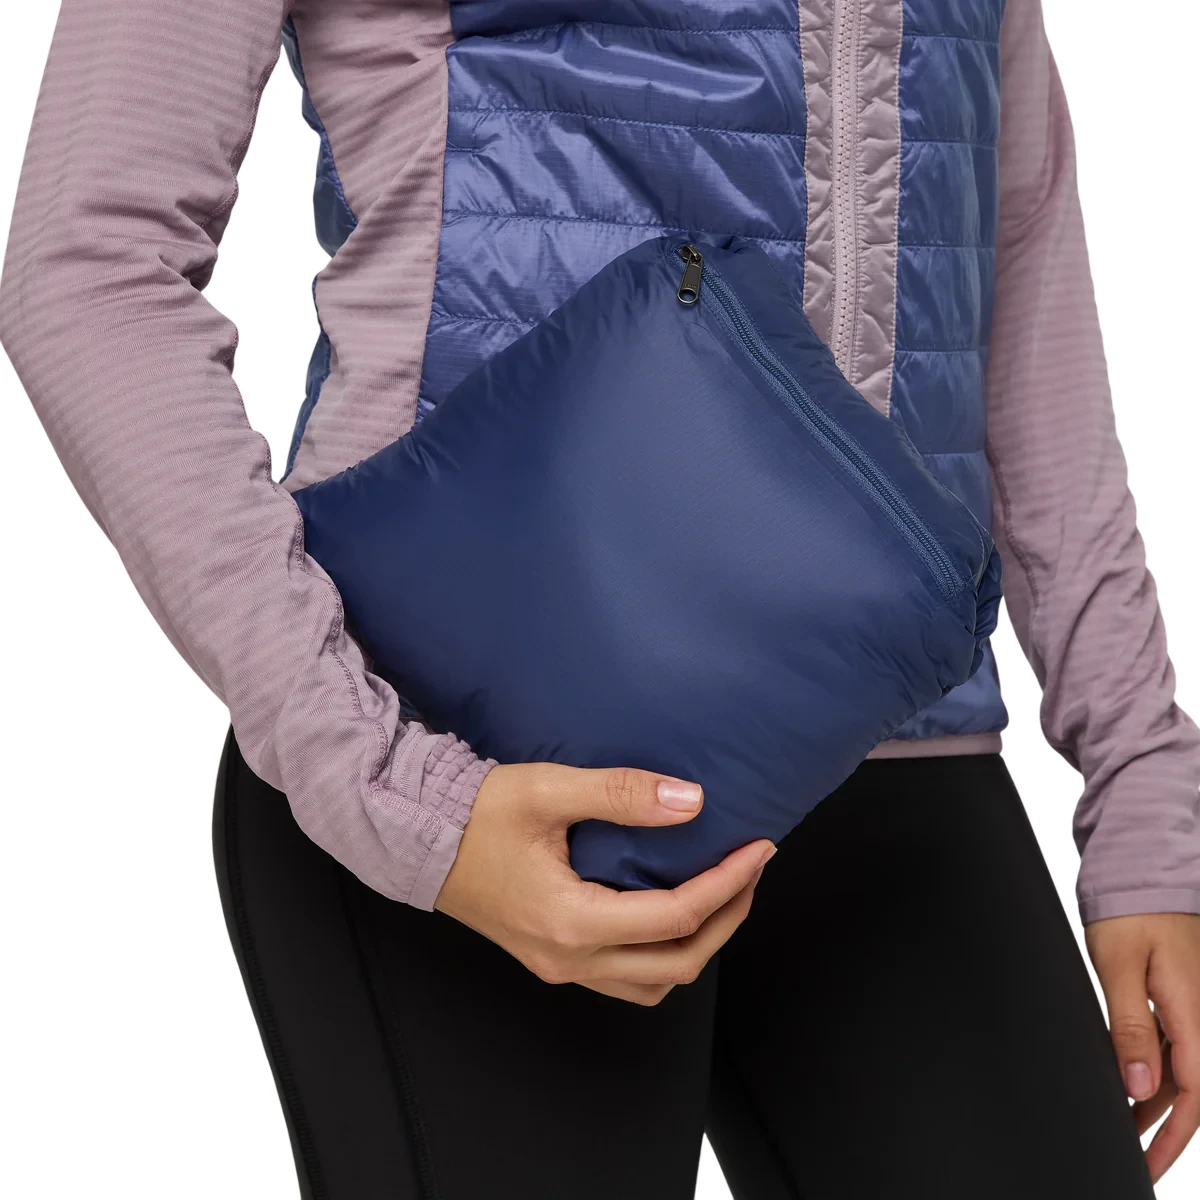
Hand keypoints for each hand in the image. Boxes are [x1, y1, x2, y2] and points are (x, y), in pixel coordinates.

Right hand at [434, 762, 774, 1004]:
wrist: (421, 839)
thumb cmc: (477, 814)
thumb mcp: (549, 789)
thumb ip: (622, 794)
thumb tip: (691, 802)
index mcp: (572, 921)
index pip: (676, 916)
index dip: (728, 884)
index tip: (758, 850)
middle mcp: (571, 958)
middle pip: (678, 963)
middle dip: (728, 918)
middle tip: (751, 871)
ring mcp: (561, 967)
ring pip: (654, 983)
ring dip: (698, 945)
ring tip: (721, 895)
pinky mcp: (553, 959)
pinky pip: (626, 979)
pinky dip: (662, 955)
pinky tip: (669, 915)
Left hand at [1086, 912, 1199, 1182]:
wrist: (1141, 866)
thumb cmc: (1129, 907)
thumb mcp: (1119, 965)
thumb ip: (1130, 1026)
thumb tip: (1140, 1087)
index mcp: (1193, 1011)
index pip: (1193, 1092)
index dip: (1174, 1135)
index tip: (1151, 1164)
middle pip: (1193, 1088)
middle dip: (1167, 1129)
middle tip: (1139, 1160)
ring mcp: (1192, 1004)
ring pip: (1183, 1069)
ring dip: (1158, 1102)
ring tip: (1127, 1132)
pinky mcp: (1180, 994)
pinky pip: (1174, 1044)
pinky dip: (1154, 1070)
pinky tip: (1131, 1086)